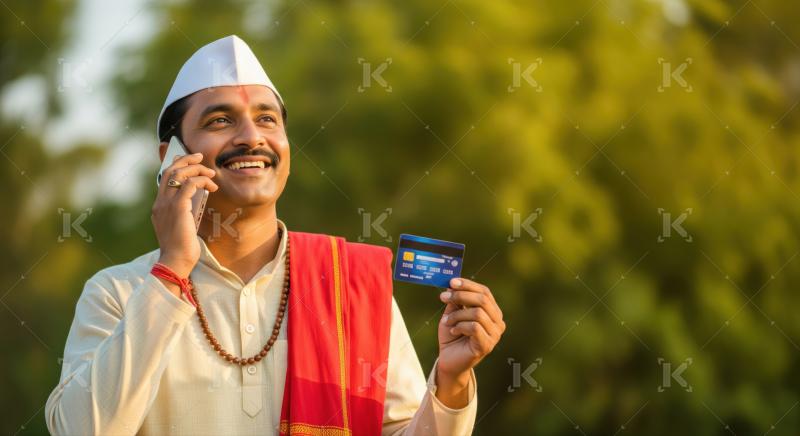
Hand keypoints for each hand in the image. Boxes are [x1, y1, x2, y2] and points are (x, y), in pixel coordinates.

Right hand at [151, 152, 217, 281]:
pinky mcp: (178, 208)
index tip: (190, 160)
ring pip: (180, 174)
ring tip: (211, 174)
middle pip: (170, 171)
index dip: (177, 165)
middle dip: (186, 160)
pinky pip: (190, 185)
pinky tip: (212, 186)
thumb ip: (184, 211)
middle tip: (201, 157)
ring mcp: (166, 204)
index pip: (165, 178)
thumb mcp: (181, 225)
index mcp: (159, 206)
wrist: (176, 261)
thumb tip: (196, 199)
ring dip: (197, 169)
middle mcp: (160, 202)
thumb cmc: (182, 248)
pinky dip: (202, 181)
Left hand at [435, 277, 504, 405]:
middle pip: (483, 300)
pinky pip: (474, 327)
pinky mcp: (487, 345)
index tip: (451, 282)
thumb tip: (453, 284)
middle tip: (443, 297)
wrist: (448, 360)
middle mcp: (498, 322)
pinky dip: (459, 326)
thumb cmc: (452, 336)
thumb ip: (456, 300)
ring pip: (477, 313)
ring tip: (446, 321)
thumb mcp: (452, 313)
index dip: (468, 285)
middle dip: (461, 295)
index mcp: (492, 312)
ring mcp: (495, 335)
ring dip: (457, 314)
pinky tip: (453, 330)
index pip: (485, 292)